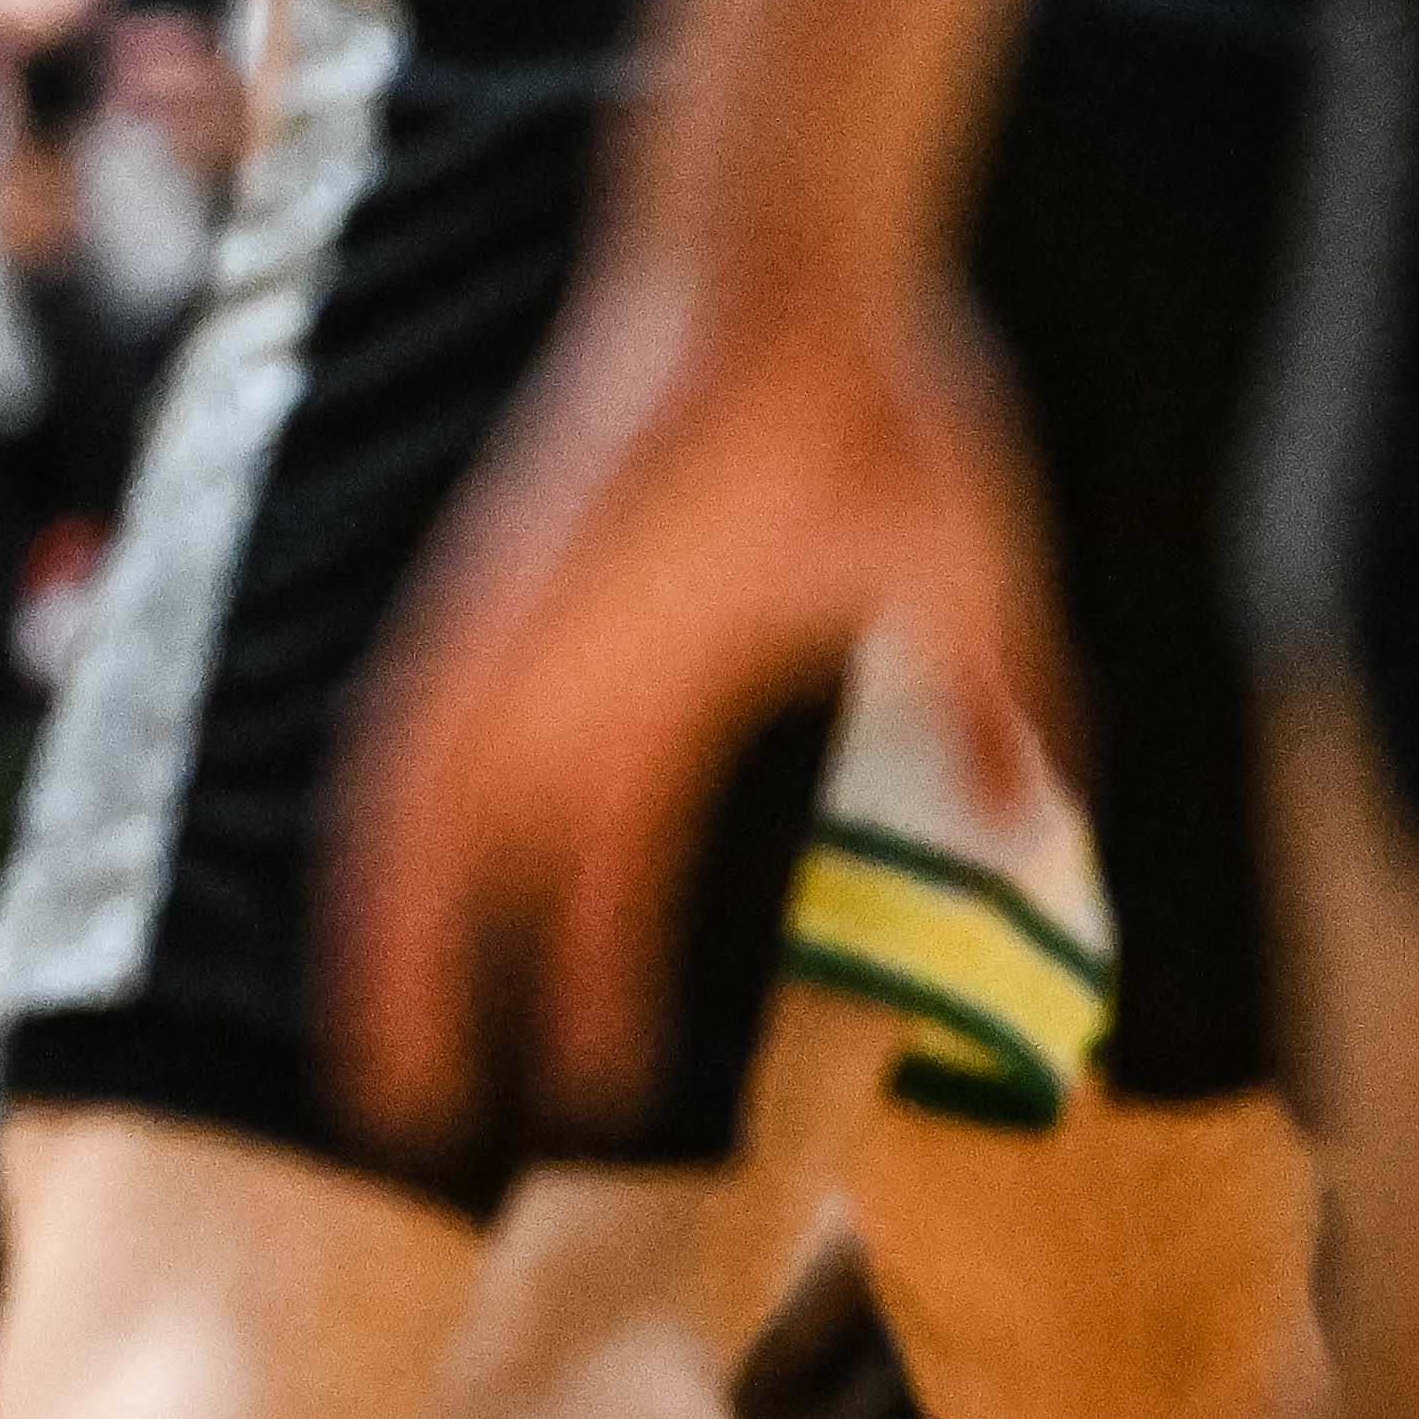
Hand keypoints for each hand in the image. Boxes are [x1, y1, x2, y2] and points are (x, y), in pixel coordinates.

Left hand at [334, 238, 1062, 1166]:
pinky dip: (383, 870)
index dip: (588, 976)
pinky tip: (372, 964)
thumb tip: (1046, 803)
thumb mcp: (968, 596)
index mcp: (659, 691)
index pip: (595, 871)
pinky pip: (405, 762)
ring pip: (418, 841)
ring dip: (395, 963)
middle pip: (479, 879)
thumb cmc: (888, 410)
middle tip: (435, 1131)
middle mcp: (568, 685)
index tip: (604, 1084)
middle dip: (455, 1001)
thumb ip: (995, 708)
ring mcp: (521, 649)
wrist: (808, 287)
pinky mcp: (490, 613)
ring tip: (386, 1099)